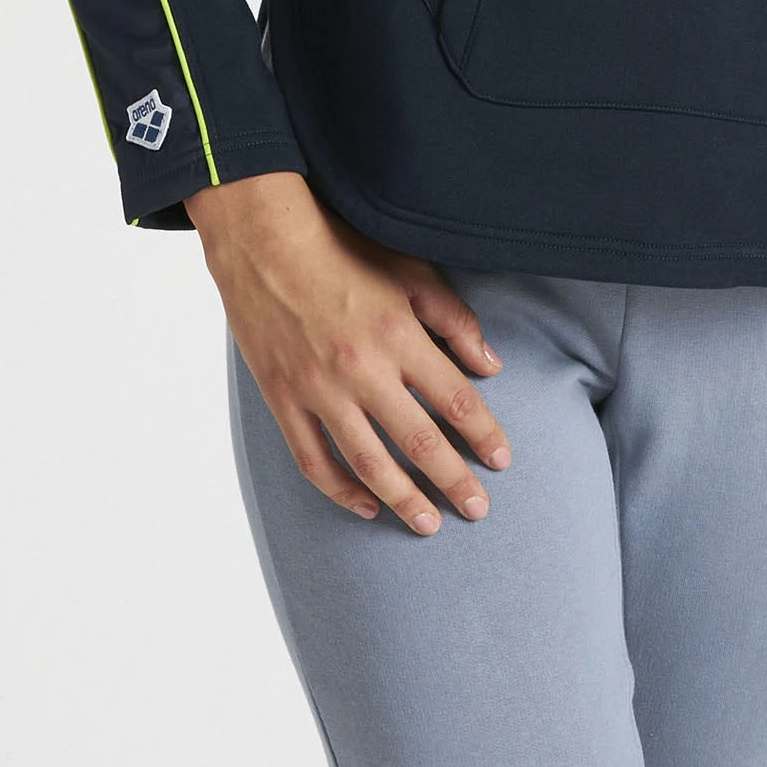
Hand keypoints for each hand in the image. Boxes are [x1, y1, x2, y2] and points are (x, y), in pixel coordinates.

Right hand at [185, 170, 511, 533]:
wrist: (265, 242)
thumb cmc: (343, 250)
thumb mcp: (411, 271)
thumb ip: (454, 320)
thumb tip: (491, 366)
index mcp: (399, 334)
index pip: (456, 399)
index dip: (484, 435)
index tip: (501, 461)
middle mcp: (362, 369)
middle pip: (419, 442)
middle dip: (454, 481)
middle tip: (478, 510)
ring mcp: (319, 390)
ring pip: (369, 463)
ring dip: (403, 498)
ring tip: (429, 524)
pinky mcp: (284, 401)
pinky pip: (314, 461)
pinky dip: (340, 491)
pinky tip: (365, 505)